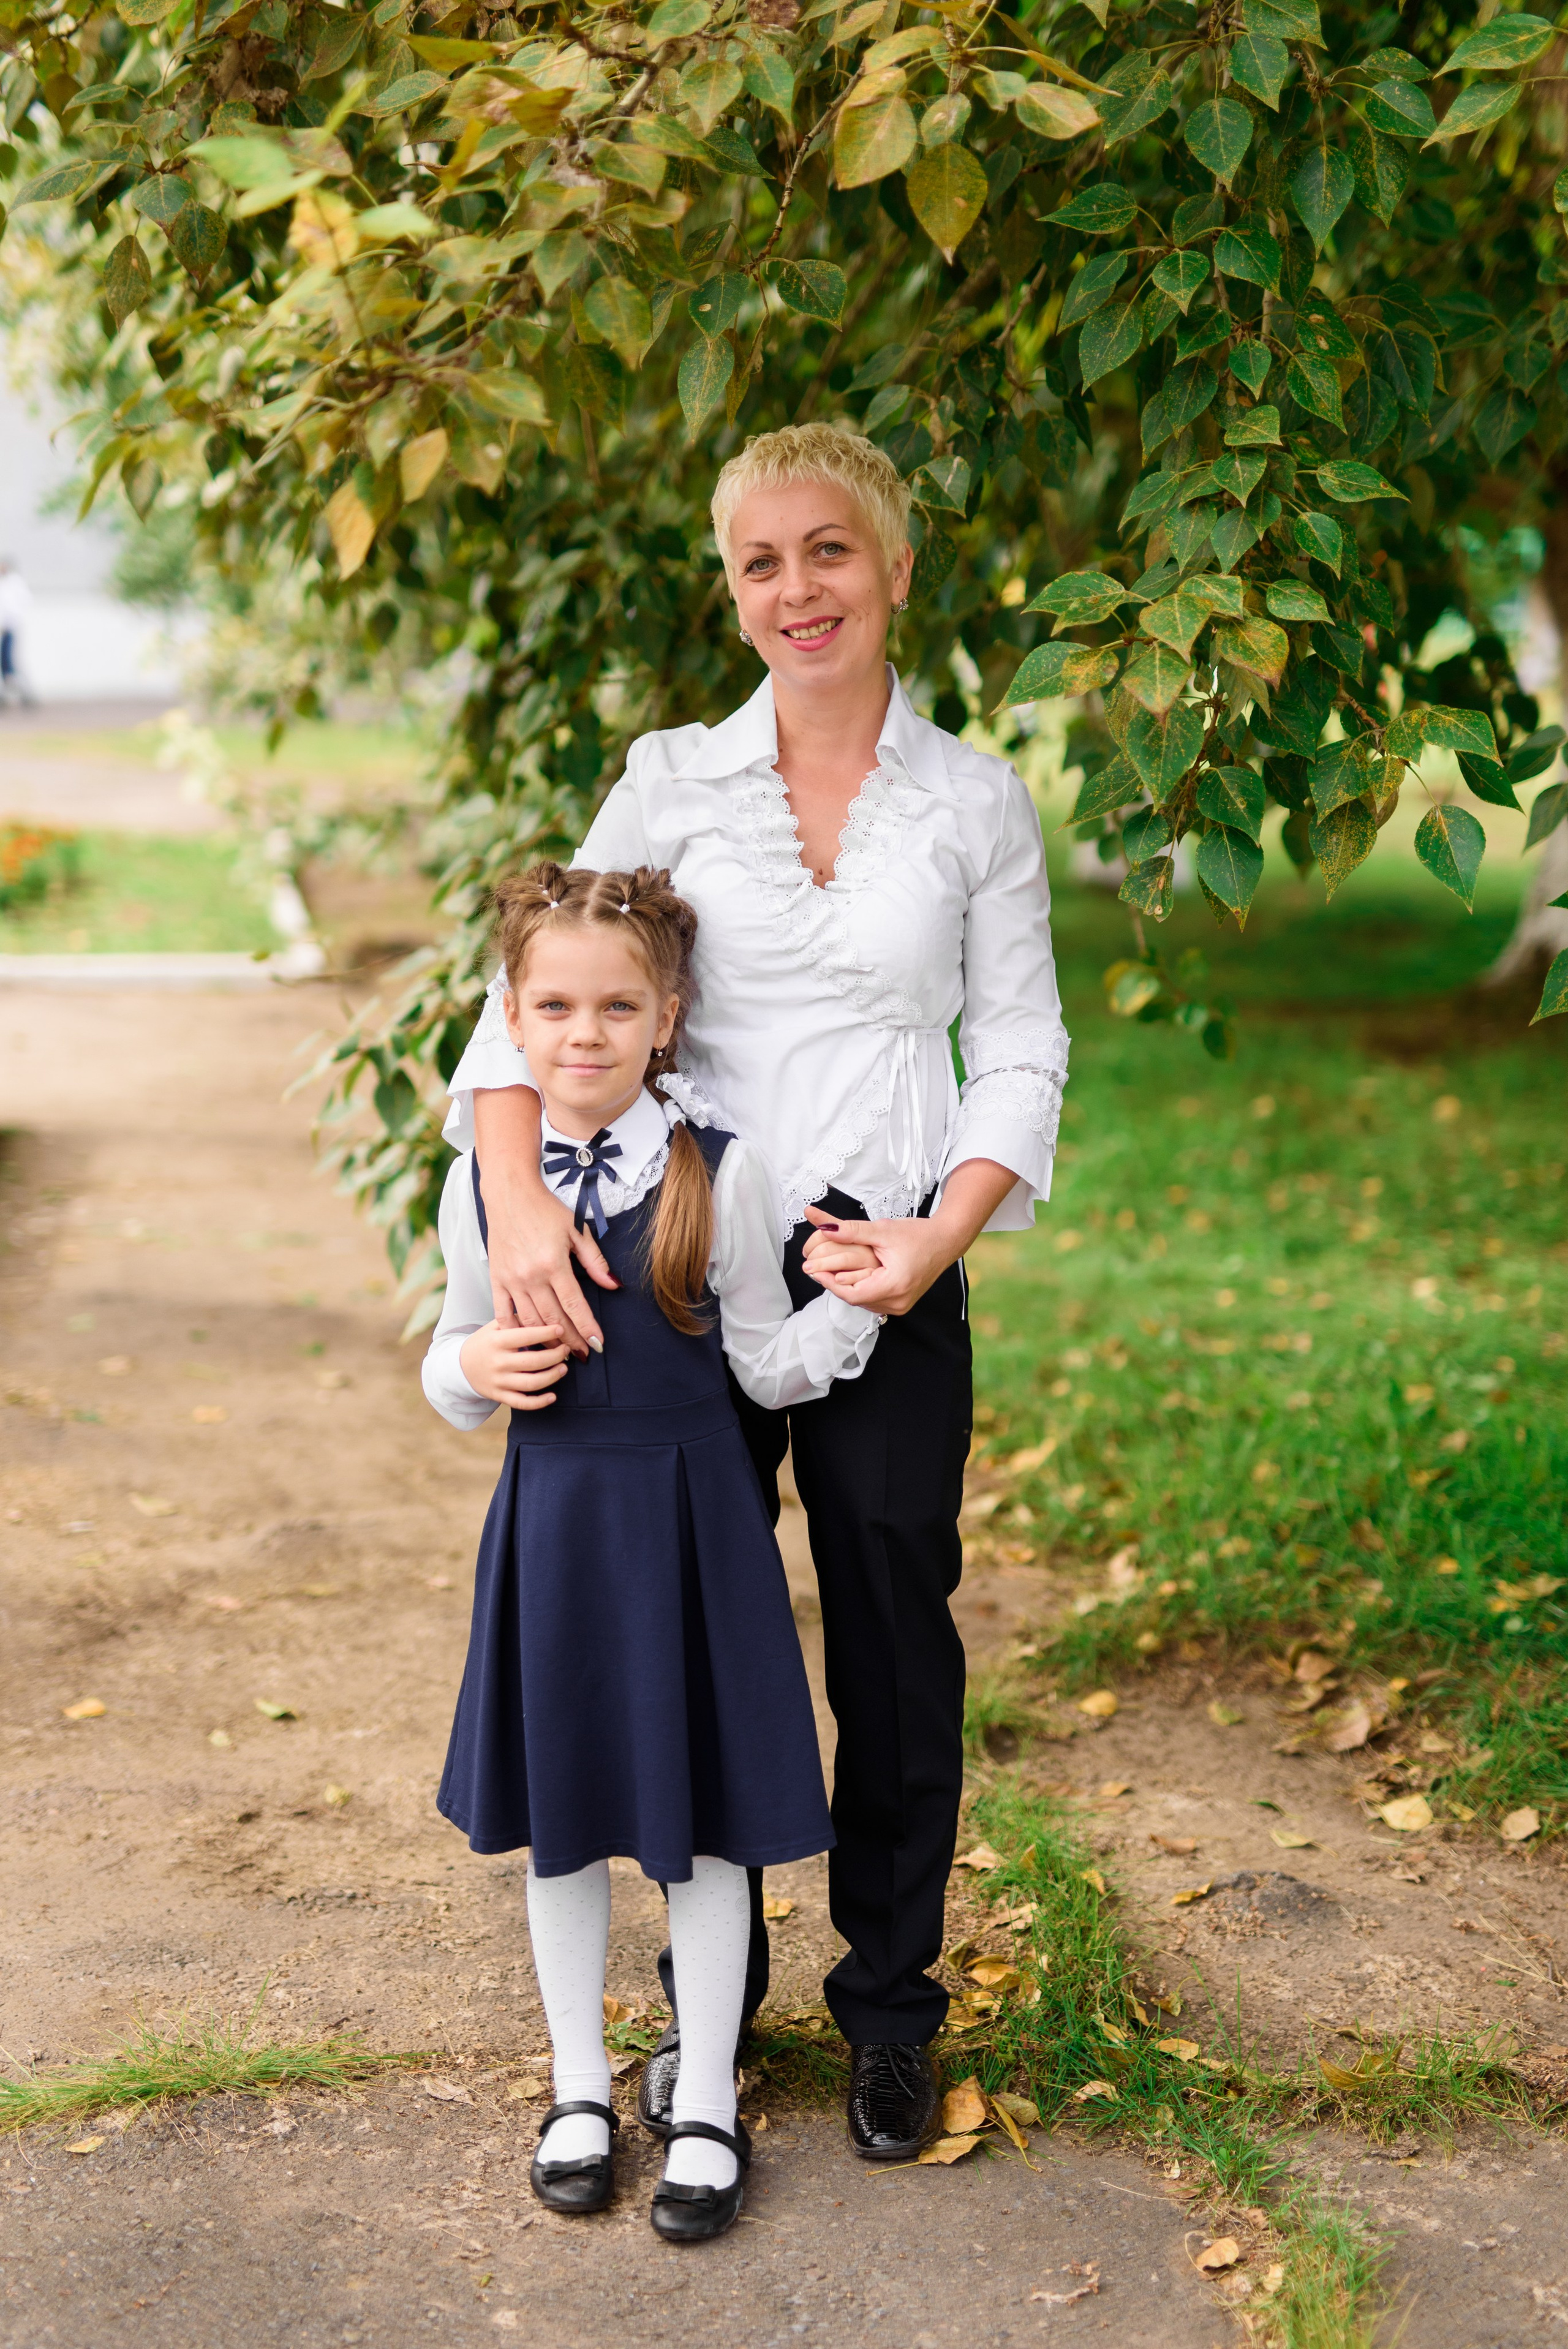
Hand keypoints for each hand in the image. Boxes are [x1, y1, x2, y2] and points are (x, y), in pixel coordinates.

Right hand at [459, 1320, 572, 1409]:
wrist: (461, 1367)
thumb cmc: (484, 1343)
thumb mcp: (494, 1326)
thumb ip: (515, 1319)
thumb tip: (542, 1313)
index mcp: (497, 1342)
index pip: (525, 1336)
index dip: (545, 1333)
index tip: (561, 1329)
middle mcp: (498, 1362)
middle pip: (533, 1362)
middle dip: (555, 1356)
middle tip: (566, 1349)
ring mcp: (499, 1381)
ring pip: (531, 1383)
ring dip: (552, 1377)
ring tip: (563, 1368)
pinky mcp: (500, 1396)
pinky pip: (521, 1403)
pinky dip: (539, 1402)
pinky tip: (553, 1396)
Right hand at [473, 1086, 617, 1352]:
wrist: (510, 1193)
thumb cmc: (545, 1209)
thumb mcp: (577, 1230)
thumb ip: (595, 1262)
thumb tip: (614, 1285)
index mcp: (553, 1263)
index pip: (574, 1305)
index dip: (587, 1328)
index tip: (598, 1345)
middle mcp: (530, 1276)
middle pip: (553, 1319)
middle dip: (570, 1340)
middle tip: (582, 1355)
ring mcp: (511, 1279)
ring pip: (530, 1320)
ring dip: (545, 1340)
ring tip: (559, 1352)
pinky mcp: (496, 1278)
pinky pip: (503, 1312)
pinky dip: (514, 1329)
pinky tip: (525, 1340)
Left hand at [798, 1161, 1019, 1316]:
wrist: (945, 1240)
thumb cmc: (917, 1234)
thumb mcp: (882, 1230)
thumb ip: (851, 1231)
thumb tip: (823, 1227)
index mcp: (894, 1286)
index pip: (851, 1294)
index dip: (829, 1283)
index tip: (812, 1270)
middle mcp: (898, 1301)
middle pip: (855, 1299)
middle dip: (834, 1284)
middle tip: (815, 1269)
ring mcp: (901, 1305)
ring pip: (863, 1301)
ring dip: (847, 1287)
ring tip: (829, 1272)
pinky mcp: (902, 1303)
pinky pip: (873, 1300)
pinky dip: (860, 1289)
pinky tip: (850, 1277)